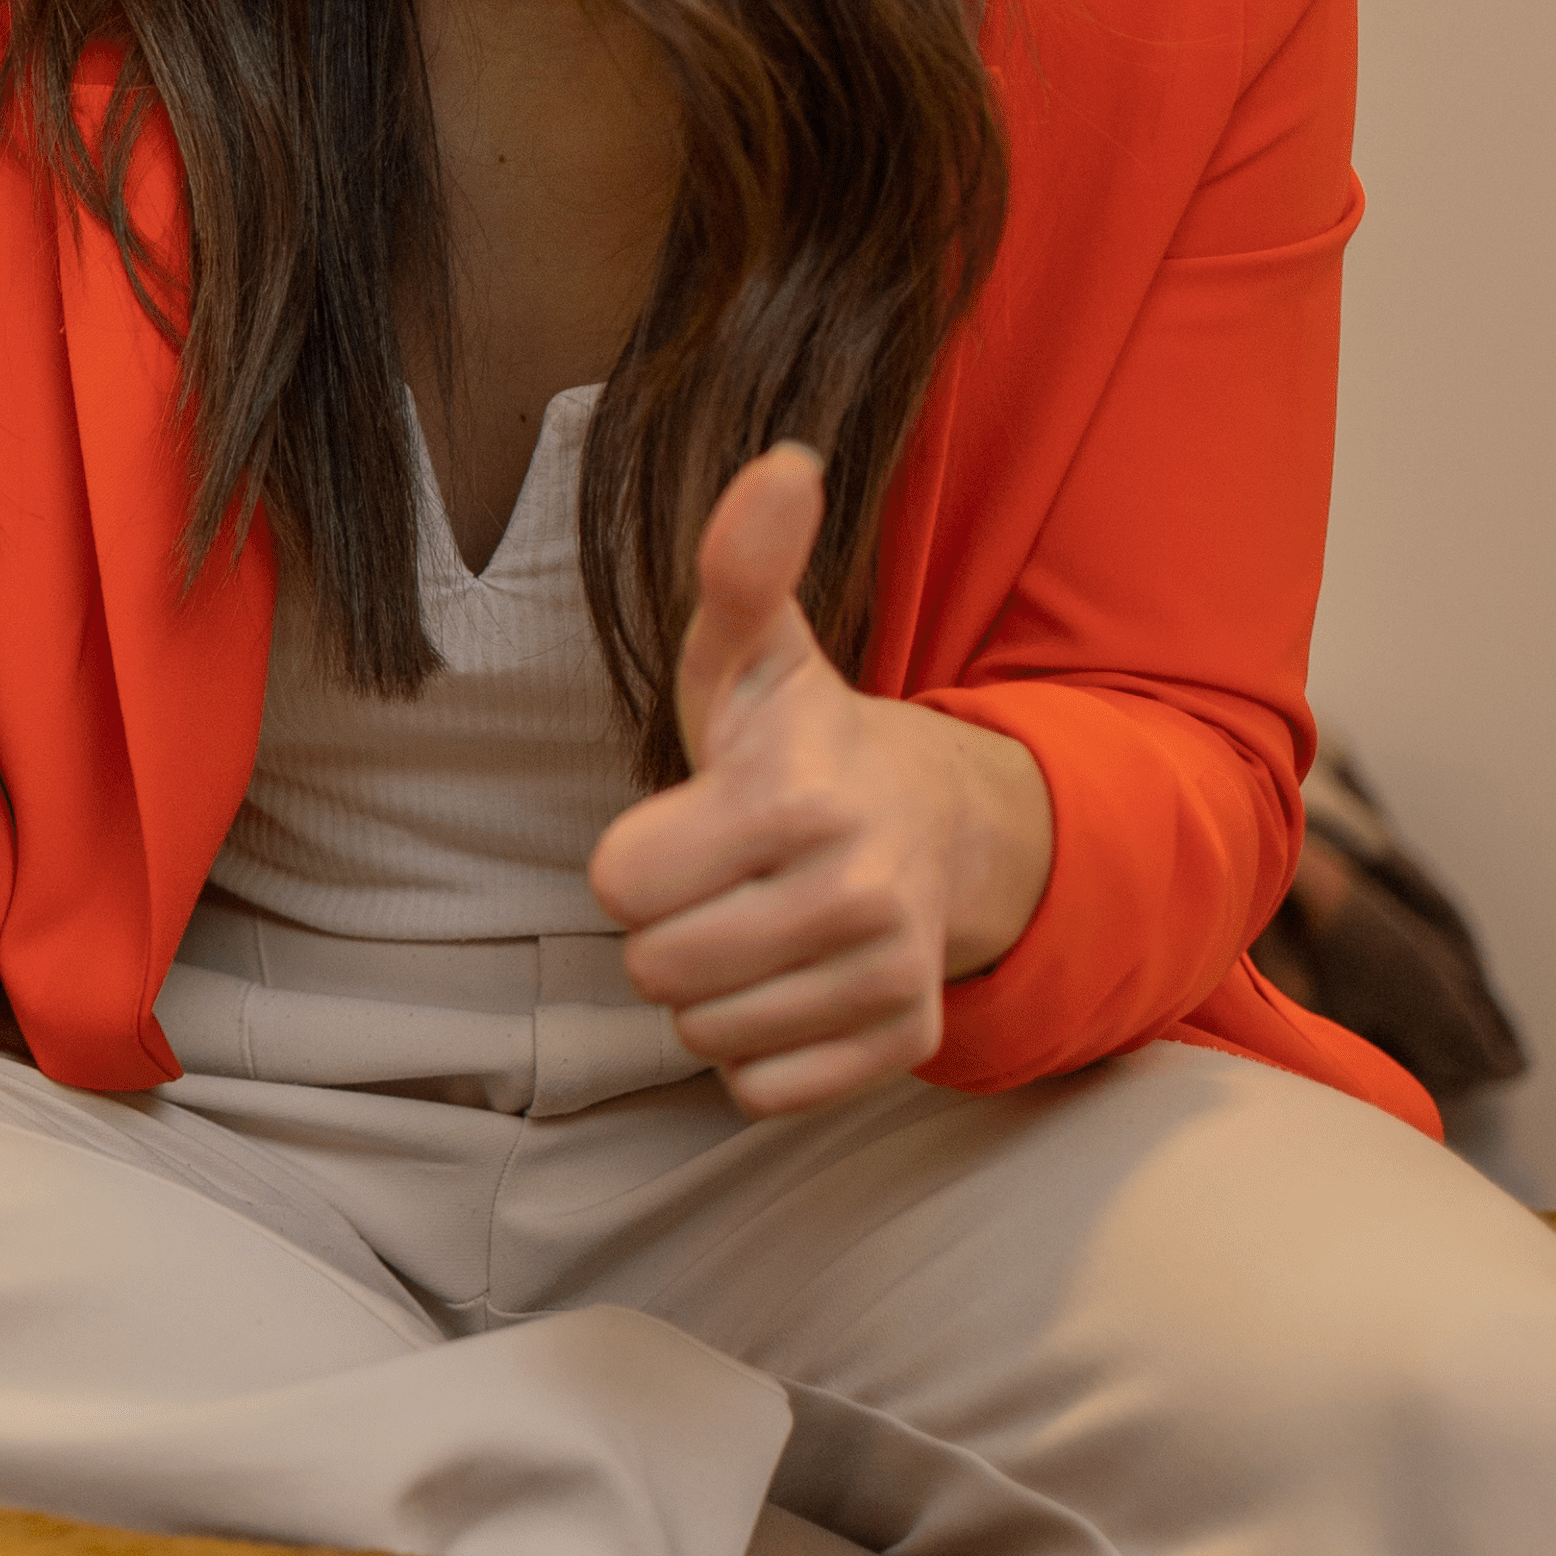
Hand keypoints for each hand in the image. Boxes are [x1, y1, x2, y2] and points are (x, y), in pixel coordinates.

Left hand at [586, 443, 1052, 1114]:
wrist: (935, 825)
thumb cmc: (801, 743)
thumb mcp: (751, 655)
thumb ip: (743, 568)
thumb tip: (780, 463)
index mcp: (795, 798)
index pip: (620, 884)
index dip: (636, 858)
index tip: (688, 825)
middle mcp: (854, 892)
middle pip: (656, 969)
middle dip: (669, 928)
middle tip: (724, 879)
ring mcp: (886, 973)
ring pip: (703, 1035)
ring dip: (712, 991)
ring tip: (760, 923)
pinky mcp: (900, 1041)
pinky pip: (761, 1092)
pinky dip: (762, 1051)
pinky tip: (797, 983)